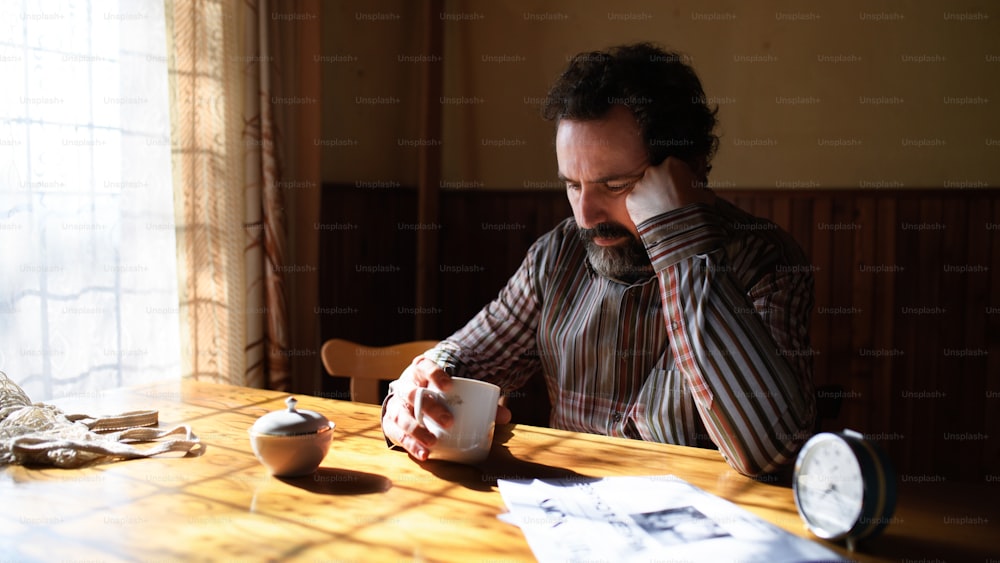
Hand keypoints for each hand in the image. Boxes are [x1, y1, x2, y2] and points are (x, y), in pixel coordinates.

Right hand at [381, 356, 511, 460]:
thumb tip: (505, 416)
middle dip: (430, 407)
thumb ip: (480, 402)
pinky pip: (397, 434)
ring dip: (417, 430)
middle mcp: (405, 386)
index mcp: (420, 372)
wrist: (408, 400)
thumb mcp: (454, 393)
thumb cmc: (438, 394)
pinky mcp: (391, 424)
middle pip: (413, 393)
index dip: (434, 374)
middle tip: (449, 421)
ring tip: (433, 443)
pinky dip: (410, 445)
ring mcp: (396, 405)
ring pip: (402, 415)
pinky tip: (423, 454)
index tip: (449, 386)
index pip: (424, 366)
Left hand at [625, 157, 713, 225]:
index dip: (677, 178)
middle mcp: (653, 170)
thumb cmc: (697, 211)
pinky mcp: (631, 200)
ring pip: (644, 189)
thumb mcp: (706, 193)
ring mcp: (640, 185)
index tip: (680, 188)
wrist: (682, 230)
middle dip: (661, 186)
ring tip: (661, 211)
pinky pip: (636, 202)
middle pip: (656, 176)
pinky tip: (652, 217)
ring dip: (651, 197)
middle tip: (669, 200)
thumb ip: (699, 187)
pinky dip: (642, 208)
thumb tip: (701, 190)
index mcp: (672, 164)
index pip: (673, 167)